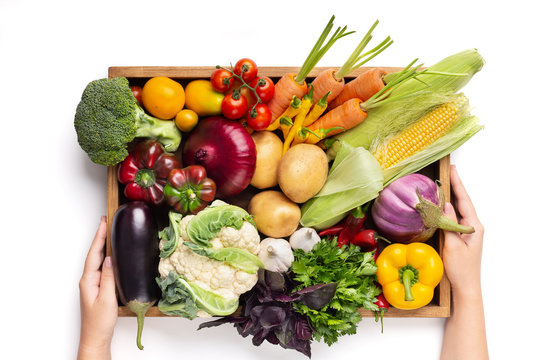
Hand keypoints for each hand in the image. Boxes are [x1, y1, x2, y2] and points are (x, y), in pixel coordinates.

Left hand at [78, 216, 117, 359]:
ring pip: (97, 260)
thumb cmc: (100, 323)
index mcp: (88, 281)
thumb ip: (107, 278)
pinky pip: (101, 267)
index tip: (103, 223)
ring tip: (108, 232)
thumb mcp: (106, 299)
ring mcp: (92, 284)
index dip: (99, 238)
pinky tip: (111, 255)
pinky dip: (105, 257)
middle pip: (93, 254)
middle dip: (100, 237)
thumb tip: (109, 259)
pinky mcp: (98, 288)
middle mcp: (88, 280)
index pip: (94, 254)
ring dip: (102, 245)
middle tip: (106, 222)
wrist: (96, 338)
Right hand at [440, 165, 488, 359]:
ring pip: (458, 209)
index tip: (452, 170)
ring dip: (450, 196)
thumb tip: (446, 204)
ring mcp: (467, 232)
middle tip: (448, 171)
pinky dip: (447, 209)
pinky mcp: (460, 237)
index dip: (457, 184)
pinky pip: (453, 218)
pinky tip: (440, 204)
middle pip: (462, 202)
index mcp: (473, 226)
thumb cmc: (460, 269)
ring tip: (443, 183)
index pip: (464, 200)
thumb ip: (449, 224)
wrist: (465, 287)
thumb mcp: (452, 245)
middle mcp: (472, 226)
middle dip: (455, 186)